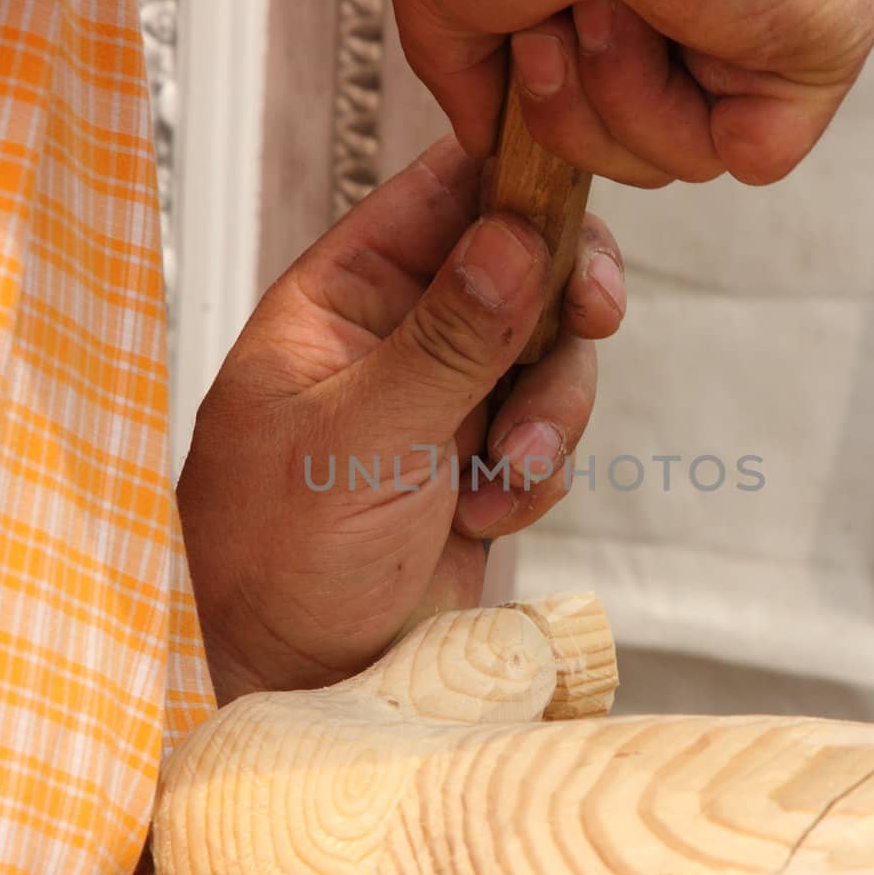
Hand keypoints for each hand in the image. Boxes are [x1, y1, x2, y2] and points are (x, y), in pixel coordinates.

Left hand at [177, 138, 625, 700]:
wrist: (301, 688)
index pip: (438, 197)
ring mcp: (441, 401)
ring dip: (550, 412)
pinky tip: (493, 513)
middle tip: (593, 318)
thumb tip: (515, 237)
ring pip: (546, 353)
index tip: (572, 207)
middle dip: (557, 305)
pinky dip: (539, 470)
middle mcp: (394, 339)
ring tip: (506, 479)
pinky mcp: (480, 463)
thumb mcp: (360, 438)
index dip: (513, 186)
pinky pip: (548, 430)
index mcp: (338, 302)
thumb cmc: (280, 561)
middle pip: (517, 266)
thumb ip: (447, 338)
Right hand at [382, 0, 873, 186]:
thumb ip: (465, 76)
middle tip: (554, 21)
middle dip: (568, 104)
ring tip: (606, 3)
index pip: (591, 107)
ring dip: (615, 96)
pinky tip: (660, 30)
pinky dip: (678, 116)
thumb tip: (489, 137)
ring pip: (675, 160)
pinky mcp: (814, 49)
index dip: (545, 106)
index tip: (518, 46)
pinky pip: (740, 155)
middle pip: (625, 149)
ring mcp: (754, 29)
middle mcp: (690, 3)